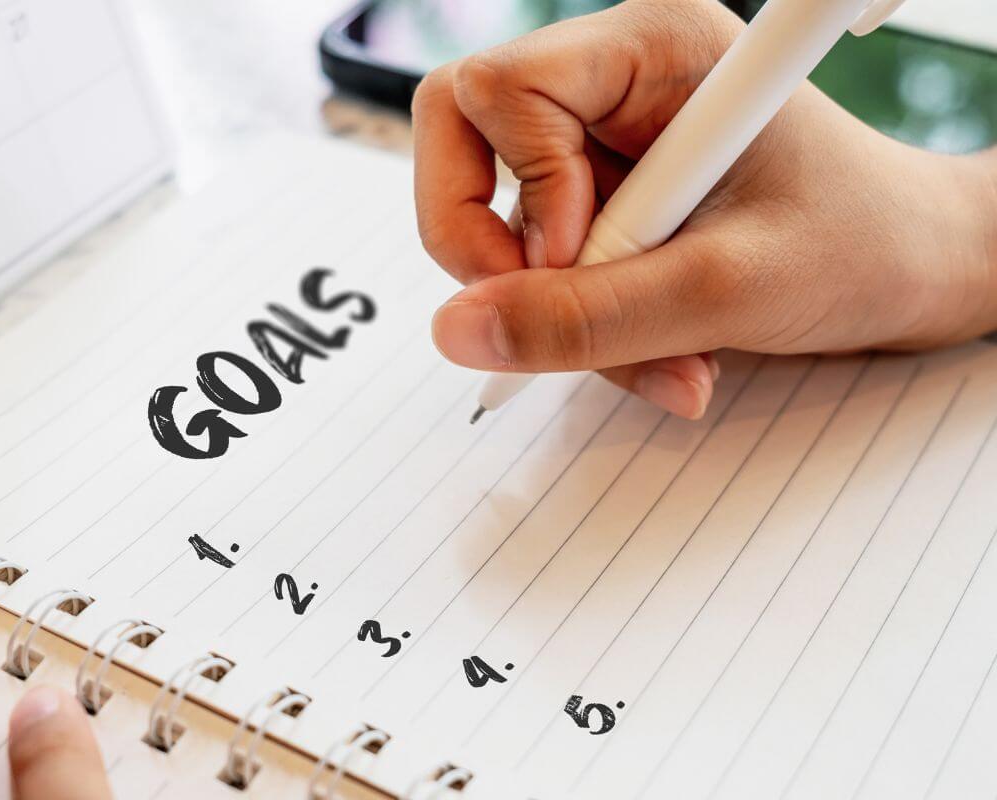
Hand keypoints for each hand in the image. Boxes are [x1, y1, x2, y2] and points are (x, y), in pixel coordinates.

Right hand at [413, 0, 996, 417]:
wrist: (915, 272)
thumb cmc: (860, 246)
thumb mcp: (726, 289)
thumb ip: (589, 315)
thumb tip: (458, 331)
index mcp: (649, 50)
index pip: (495, 89)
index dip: (517, 186)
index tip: (579, 257)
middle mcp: (612, 83)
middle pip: (461, 141)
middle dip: (493, 251)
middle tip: (555, 315)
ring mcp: (600, 147)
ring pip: (496, 223)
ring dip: (559, 313)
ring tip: (663, 356)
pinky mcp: (602, 203)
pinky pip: (537, 268)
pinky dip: (584, 326)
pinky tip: (662, 349)